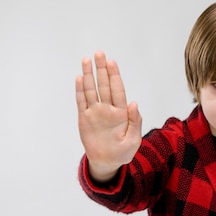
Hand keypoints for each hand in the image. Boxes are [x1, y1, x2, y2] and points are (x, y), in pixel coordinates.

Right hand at [76, 51, 141, 181]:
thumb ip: (135, 121)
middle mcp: (108, 109)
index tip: (112, 62)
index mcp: (122, 113)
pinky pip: (81, 102)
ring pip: (91, 90)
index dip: (115, 76)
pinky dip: (80, 90)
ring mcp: (95, 113)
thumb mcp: (134, 140)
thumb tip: (134, 103)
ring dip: (89, 75)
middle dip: (102, 69)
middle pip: (104, 85)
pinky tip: (80, 78)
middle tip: (99, 53)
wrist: (107, 162)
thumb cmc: (123, 152)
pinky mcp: (84, 119)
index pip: (118, 90)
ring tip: (86, 60)